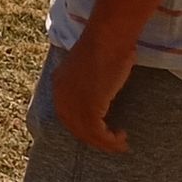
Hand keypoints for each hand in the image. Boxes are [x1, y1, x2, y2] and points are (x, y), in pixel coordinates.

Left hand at [52, 30, 135, 152]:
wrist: (108, 37)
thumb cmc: (105, 46)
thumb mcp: (91, 68)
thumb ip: (89, 84)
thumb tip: (100, 96)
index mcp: (59, 84)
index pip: (67, 116)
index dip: (83, 128)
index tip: (101, 133)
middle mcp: (61, 95)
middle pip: (75, 128)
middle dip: (95, 140)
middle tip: (114, 143)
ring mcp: (73, 102)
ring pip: (87, 134)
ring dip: (106, 143)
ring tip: (122, 142)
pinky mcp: (88, 107)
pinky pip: (98, 133)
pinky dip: (111, 140)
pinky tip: (122, 136)